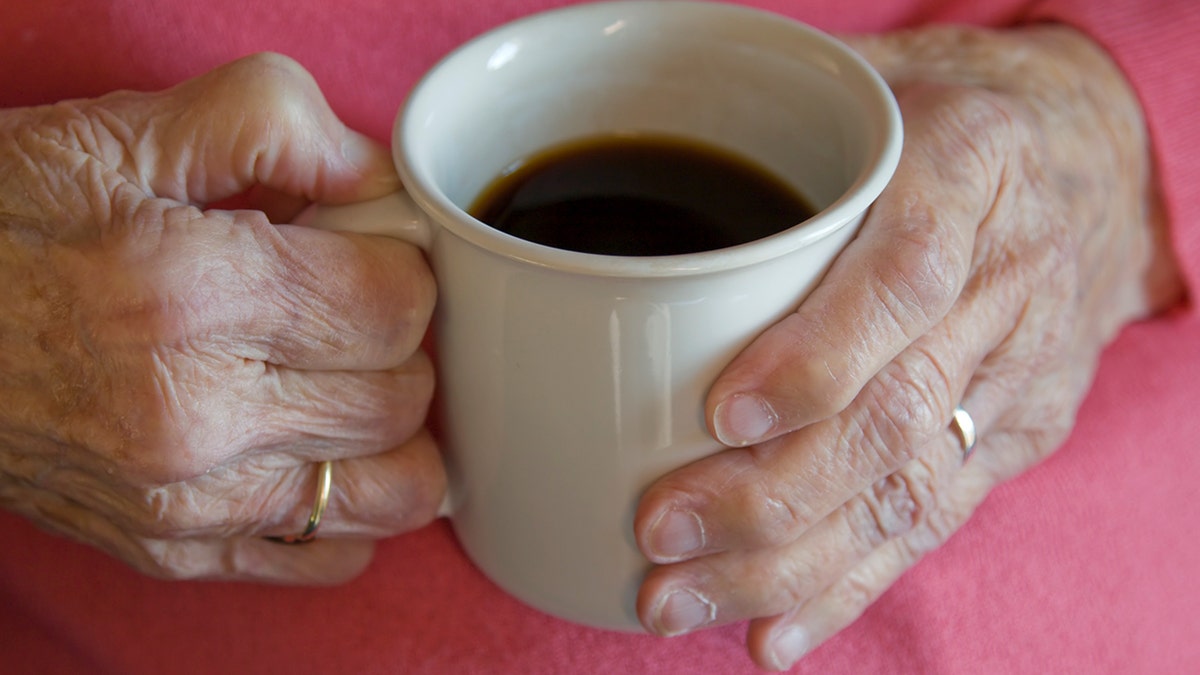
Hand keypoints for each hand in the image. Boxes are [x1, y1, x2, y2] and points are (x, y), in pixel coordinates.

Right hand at [0, 53, 443, 582]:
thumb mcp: (118, 134)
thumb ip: (269, 123)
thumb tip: (377, 174)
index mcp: (188, 293)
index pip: (395, 305)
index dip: (396, 264)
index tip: (359, 249)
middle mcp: (193, 415)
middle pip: (401, 394)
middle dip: (394, 340)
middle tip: (340, 304)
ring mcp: (182, 499)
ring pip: (391, 488)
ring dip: (394, 429)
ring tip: (344, 377)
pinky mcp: (166, 549)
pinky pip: (325, 553)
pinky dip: (347, 504)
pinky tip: (313, 449)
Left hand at [633, 25, 1183, 668]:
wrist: (1087, 152)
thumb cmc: (940, 112)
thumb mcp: (875, 79)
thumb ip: (777, 137)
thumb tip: (622, 214)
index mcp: (972, 162)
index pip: (905, 276)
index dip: (819, 355)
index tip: (722, 413)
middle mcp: (1011, 272)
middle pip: (898, 409)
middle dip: (772, 492)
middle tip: (661, 532)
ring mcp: (1024, 365)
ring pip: (909, 487)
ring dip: (789, 562)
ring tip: (683, 601)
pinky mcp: (1019, 432)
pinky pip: (934, 519)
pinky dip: (847, 586)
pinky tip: (773, 633)